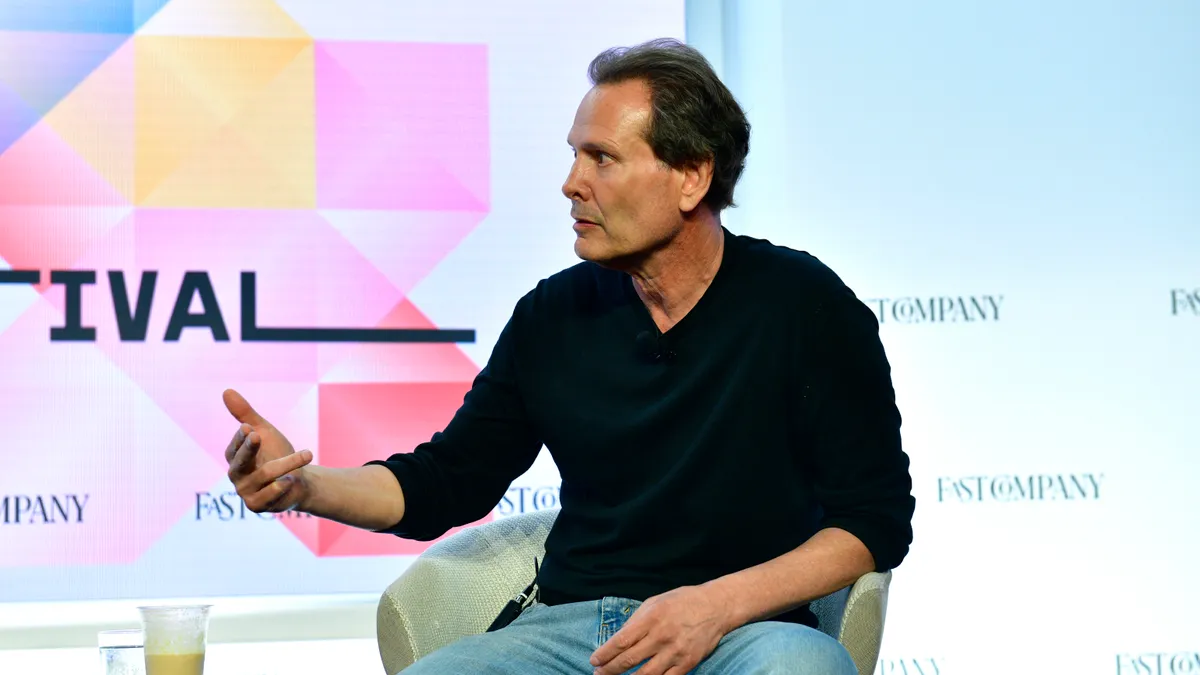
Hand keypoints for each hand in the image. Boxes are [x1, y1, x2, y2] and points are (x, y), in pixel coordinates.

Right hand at [222, 388, 313, 512]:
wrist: (300, 480)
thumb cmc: (278, 453)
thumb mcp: (265, 431)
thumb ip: (246, 414)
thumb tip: (226, 390)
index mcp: (235, 457)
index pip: (234, 447)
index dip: (241, 438)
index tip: (249, 428)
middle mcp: (236, 475)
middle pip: (240, 463)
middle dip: (249, 449)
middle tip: (258, 434)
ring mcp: (245, 492)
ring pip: (264, 476)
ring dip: (287, 464)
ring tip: (307, 454)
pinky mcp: (257, 505)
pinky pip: (268, 496)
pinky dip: (281, 487)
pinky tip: (291, 480)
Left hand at [590, 585, 732, 674]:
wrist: (716, 607)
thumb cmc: (682, 602)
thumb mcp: (655, 602)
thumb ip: (636, 621)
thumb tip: (617, 639)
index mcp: (652, 618)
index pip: (621, 641)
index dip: (605, 654)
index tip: (594, 660)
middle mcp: (662, 636)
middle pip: (629, 659)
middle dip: (610, 669)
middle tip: (599, 673)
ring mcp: (676, 652)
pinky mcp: (688, 663)